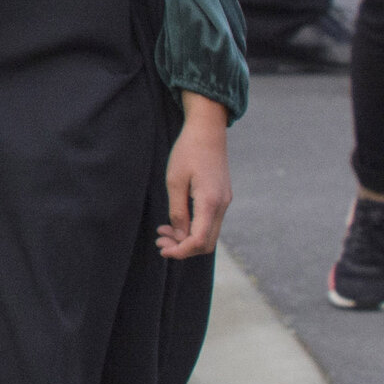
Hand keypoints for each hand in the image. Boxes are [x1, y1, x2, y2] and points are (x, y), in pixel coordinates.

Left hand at [158, 96, 233, 258]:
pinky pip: (209, 222)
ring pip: (208, 233)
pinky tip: (175, 222)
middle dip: (183, 248)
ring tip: (163, 232)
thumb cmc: (188, 152)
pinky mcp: (221, 198)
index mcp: (210, 202)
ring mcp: (224, 202)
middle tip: (160, 241)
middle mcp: (222, 206)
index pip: (199, 240)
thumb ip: (177, 211)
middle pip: (206, 242)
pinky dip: (193, 228)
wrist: (207, 131)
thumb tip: (179, 234)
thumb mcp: (175, 181)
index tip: (163, 250)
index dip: (181, 251)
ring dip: (187, 238)